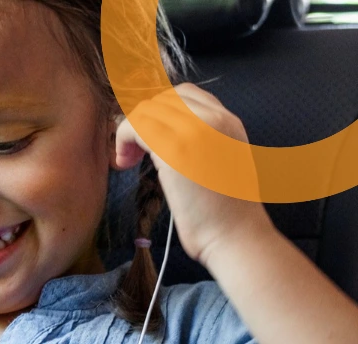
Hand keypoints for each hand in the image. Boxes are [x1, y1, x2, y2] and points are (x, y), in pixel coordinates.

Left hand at [112, 82, 274, 266]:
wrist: (236, 235)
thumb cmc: (224, 210)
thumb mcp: (221, 160)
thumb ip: (201, 140)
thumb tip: (161, 133)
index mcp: (229, 120)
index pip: (184, 93)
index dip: (160, 112)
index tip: (151, 139)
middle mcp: (215, 118)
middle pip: (161, 99)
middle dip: (143, 121)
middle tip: (135, 153)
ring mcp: (196, 130)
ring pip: (145, 111)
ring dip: (130, 133)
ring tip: (129, 161)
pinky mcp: (175, 149)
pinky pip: (135, 126)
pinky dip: (122, 140)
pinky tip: (125, 163)